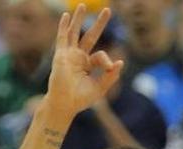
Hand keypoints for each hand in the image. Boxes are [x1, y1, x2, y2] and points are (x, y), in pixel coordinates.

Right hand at [43, 6, 122, 120]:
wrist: (64, 105)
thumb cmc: (80, 100)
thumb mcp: (100, 87)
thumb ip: (111, 76)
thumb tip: (121, 62)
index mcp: (87, 65)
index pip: (101, 56)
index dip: (107, 61)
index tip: (110, 68)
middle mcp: (78, 58)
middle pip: (90, 36)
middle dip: (99, 24)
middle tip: (108, 10)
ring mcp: (69, 56)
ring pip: (75, 33)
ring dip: (78, 19)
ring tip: (82, 5)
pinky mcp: (61, 56)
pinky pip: (62, 38)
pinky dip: (63, 27)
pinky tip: (65, 16)